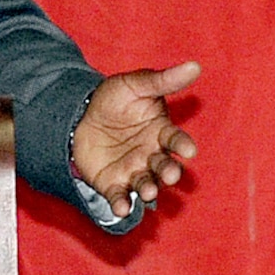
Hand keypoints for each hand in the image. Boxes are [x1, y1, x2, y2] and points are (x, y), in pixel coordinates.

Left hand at [71, 61, 200, 216]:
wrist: (79, 115)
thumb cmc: (114, 100)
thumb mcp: (135, 84)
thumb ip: (163, 80)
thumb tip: (195, 66)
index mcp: (161, 132)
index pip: (176, 140)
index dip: (182, 145)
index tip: (190, 150)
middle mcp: (152, 155)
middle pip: (165, 166)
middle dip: (168, 171)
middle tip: (169, 174)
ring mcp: (134, 171)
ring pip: (147, 184)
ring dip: (149, 189)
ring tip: (149, 190)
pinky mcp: (114, 184)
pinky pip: (121, 196)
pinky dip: (122, 204)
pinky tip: (122, 208)